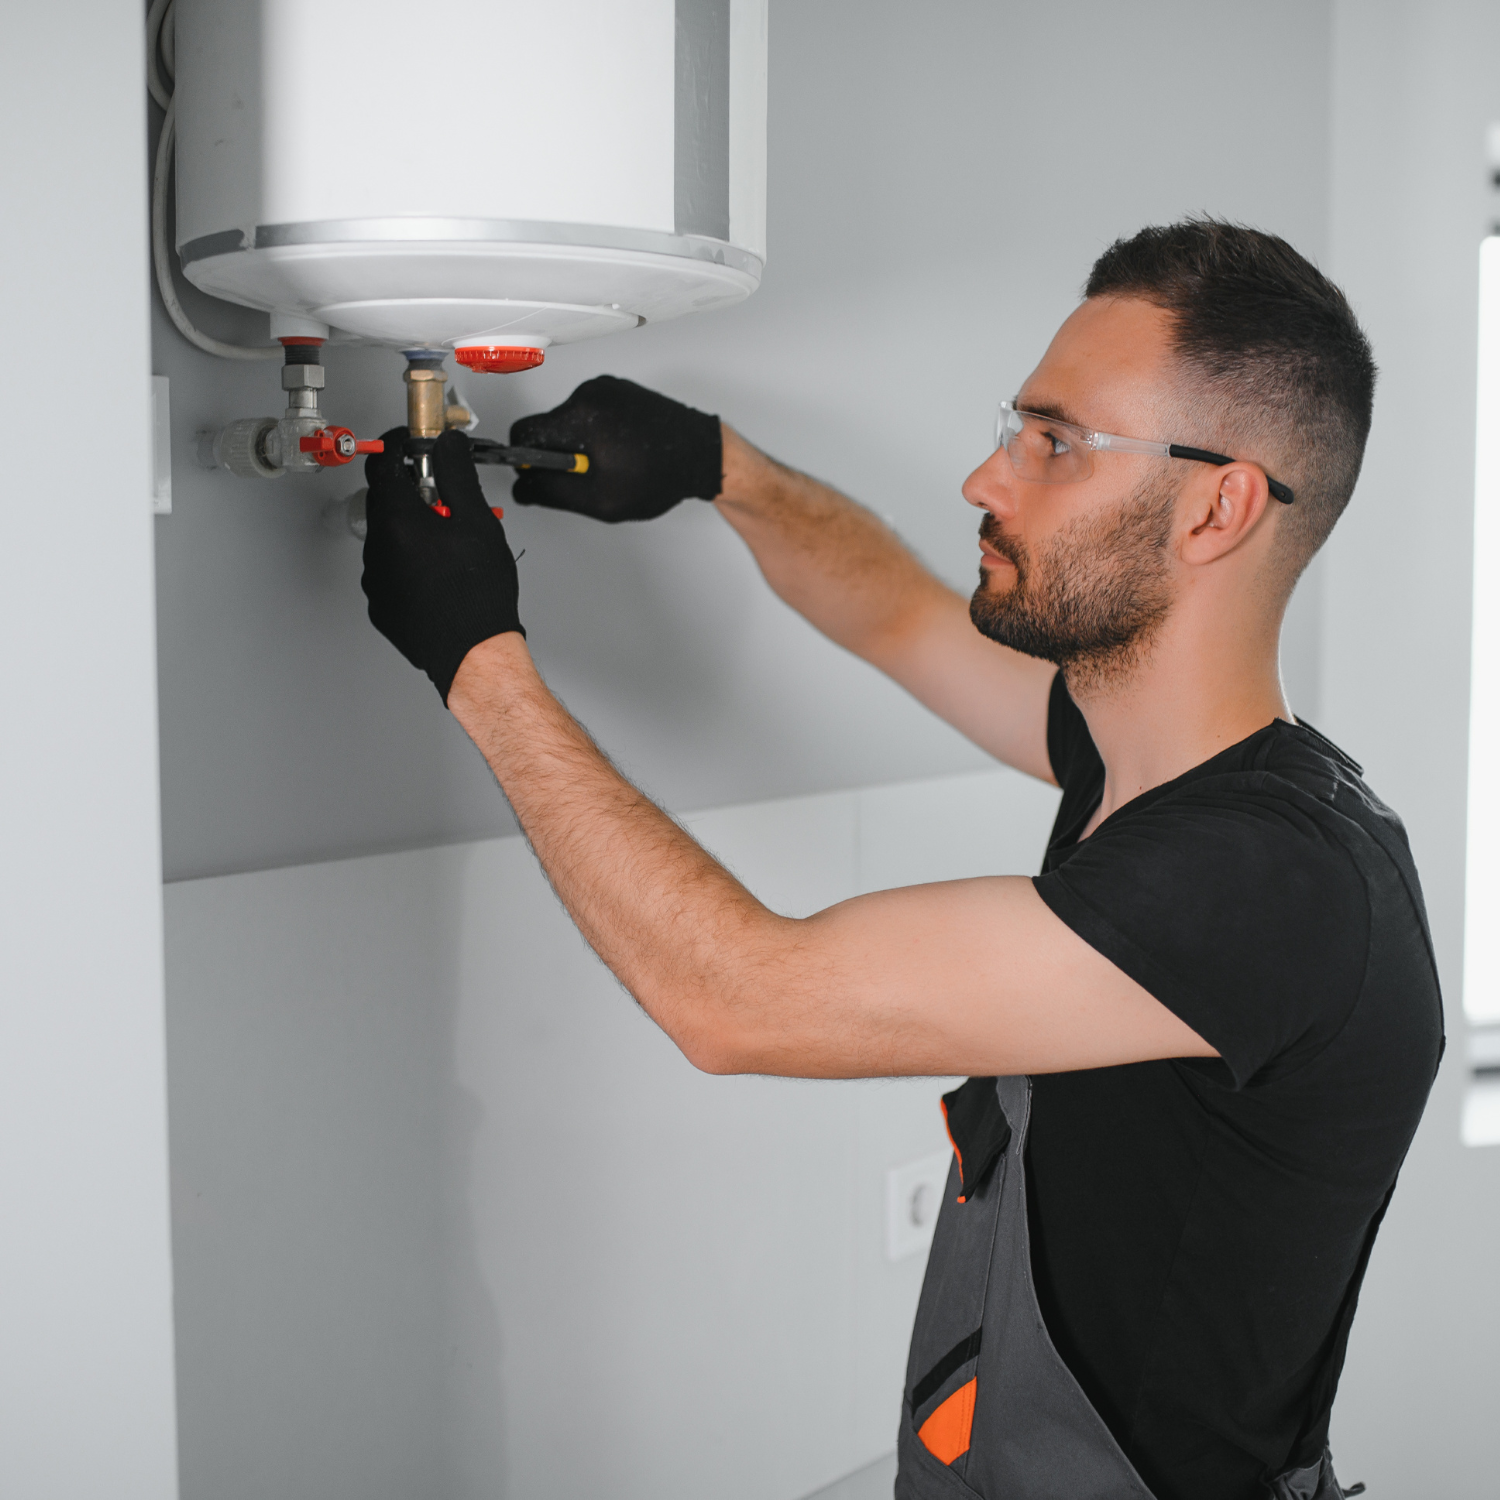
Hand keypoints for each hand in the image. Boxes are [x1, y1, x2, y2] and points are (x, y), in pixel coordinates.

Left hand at [361, 427, 523, 703]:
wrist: (474, 654)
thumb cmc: (478, 595)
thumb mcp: (477, 521)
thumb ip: (456, 473)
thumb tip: (447, 444)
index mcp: (397, 520)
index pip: (382, 463)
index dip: (399, 446)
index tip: (414, 444)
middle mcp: (377, 548)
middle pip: (385, 501)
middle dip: (413, 493)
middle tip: (447, 503)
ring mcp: (375, 581)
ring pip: (387, 538)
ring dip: (412, 532)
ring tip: (450, 548)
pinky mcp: (381, 606)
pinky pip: (389, 571)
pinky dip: (409, 564)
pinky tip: (440, 576)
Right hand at [508, 375, 722, 521]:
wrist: (703, 454)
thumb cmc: (661, 474)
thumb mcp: (600, 499)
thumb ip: (552, 493)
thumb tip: (524, 487)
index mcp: (580, 415)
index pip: (524, 432)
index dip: (526, 461)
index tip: (537, 475)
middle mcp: (590, 393)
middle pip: (547, 427)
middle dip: (560, 456)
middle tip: (591, 477)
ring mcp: (606, 389)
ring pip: (569, 422)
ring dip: (581, 446)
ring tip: (614, 465)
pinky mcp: (619, 391)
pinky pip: (591, 414)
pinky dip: (599, 435)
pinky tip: (623, 452)